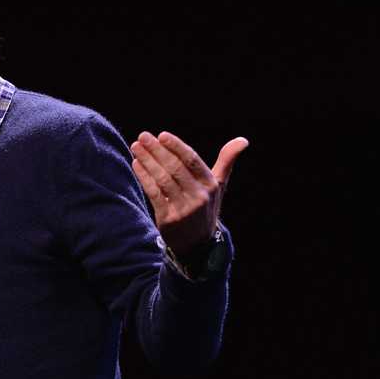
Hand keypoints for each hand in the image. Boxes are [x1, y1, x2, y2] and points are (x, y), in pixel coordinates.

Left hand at [130, 131, 248, 256]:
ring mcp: (184, 208)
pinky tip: (136, 164)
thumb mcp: (219, 185)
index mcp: (211, 185)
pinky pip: (154, 193)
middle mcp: (199, 196)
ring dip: (148, 161)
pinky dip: (144, 177)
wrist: (198, 243)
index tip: (162, 135)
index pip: (192, 160)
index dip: (177, 146)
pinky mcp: (168, 219)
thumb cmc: (206, 206)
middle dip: (157, 150)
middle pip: (175, 168)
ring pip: (162, 179)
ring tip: (136, 147)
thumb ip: (227, 161)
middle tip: (143, 136)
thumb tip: (243, 140)